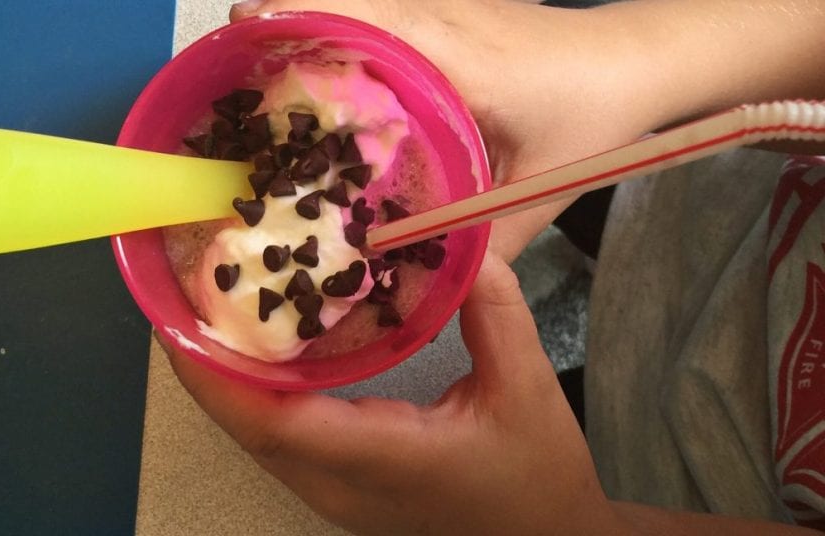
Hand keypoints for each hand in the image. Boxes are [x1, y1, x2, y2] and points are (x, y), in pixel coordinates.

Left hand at [158, 254, 622, 534]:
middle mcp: (340, 484)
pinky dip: (251, 389)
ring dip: (220, 375)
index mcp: (384, 460)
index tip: (184, 317)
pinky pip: (277, 433)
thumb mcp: (528, 388)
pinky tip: (253, 343)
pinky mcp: (335, 483)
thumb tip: (457, 236)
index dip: (219, 374)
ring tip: (205, 305)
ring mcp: (332, 490)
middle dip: (202, 362)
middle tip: (184, 289)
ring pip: (254, 434)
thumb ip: (493, 311)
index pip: (277, 423)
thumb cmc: (537, 474)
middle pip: (247, 428)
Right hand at [231, 0, 675, 261]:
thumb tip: (420, 290)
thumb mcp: (537, 192)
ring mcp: (441, 6)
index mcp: (453, 55)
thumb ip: (480, 245)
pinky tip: (327, 77)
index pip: (357, 15)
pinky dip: (340, 33)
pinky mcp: (446, 12)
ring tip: (268, 80)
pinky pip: (377, 14)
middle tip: (239, 83)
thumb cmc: (594, 119)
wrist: (639, 61)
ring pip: (353, 1)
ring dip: (306, 27)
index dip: (292, 17)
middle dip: (279, 27)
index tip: (239, 38)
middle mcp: (437, 16)